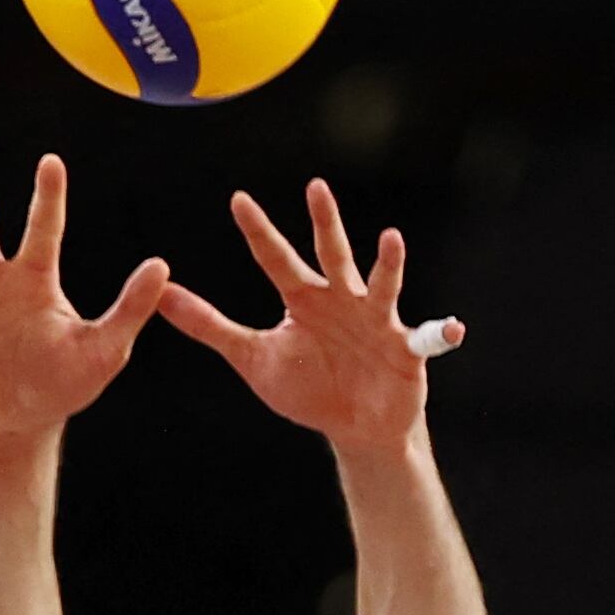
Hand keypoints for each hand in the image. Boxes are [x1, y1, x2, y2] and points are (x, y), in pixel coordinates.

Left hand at [161, 179, 463, 454]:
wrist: (355, 427)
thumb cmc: (308, 387)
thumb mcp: (253, 358)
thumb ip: (210, 326)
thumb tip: (162, 296)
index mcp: (305, 299)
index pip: (275, 259)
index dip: (257, 232)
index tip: (237, 200)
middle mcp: (342, 299)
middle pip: (331, 254)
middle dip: (324, 223)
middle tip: (314, 188)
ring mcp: (377, 320)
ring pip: (381, 285)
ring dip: (387, 264)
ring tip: (391, 240)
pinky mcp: (407, 349)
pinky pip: (427, 338)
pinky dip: (441, 333)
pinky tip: (453, 330)